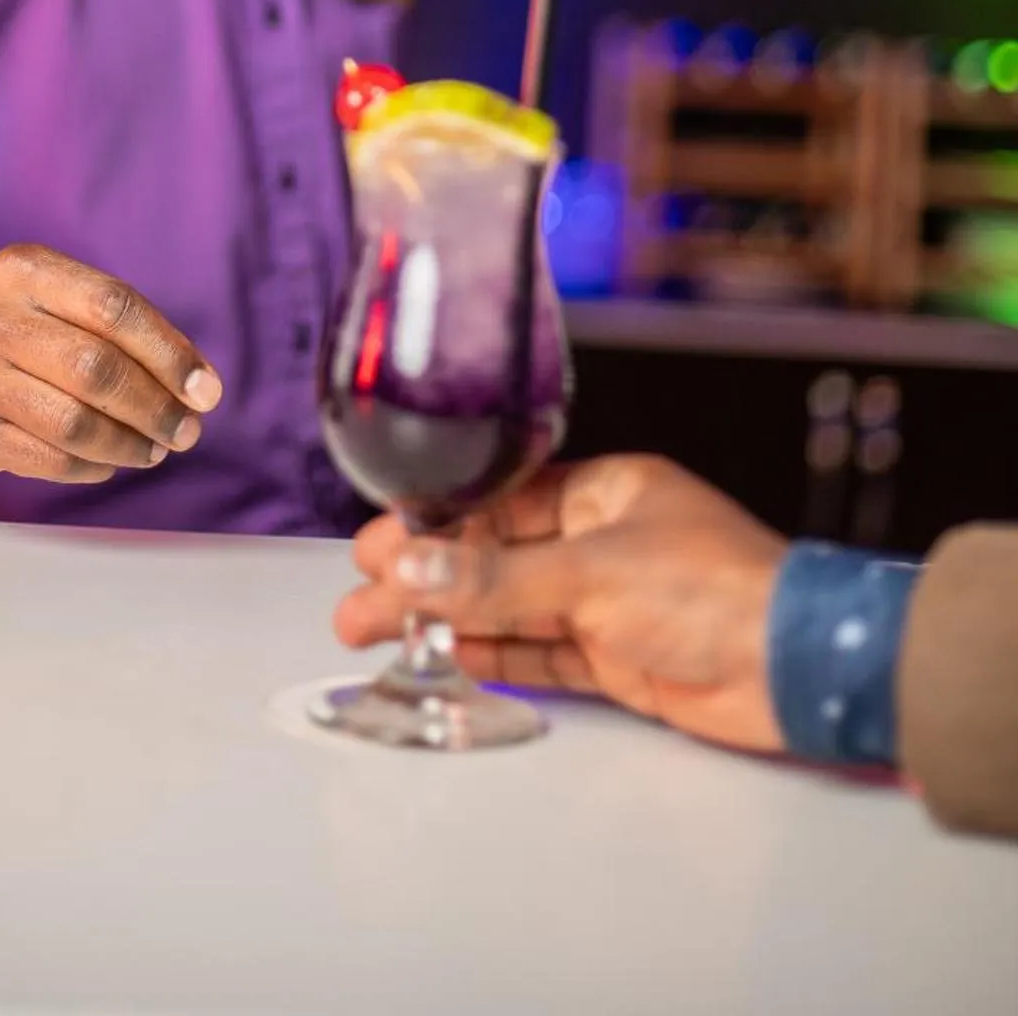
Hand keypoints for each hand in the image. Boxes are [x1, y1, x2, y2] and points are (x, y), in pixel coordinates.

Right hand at [0, 246, 221, 483]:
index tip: (205, 389)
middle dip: (156, 407)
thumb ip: (121, 327)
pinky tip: (110, 460)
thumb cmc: (11, 323)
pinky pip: (47, 460)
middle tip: (187, 431)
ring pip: (74, 423)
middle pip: (97, 369)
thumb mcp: (53, 294)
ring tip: (155, 449)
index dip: (169, 352)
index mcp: (23, 270)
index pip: (114, 307)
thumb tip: (198, 384)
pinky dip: (93, 466)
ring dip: (130, 444)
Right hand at [335, 455, 787, 753]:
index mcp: (604, 490)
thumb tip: (410, 569)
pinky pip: (538, 654)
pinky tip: (443, 658)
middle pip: (494, 557)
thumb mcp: (592, 573)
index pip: (498, 500)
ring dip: (446, 622)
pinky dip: (491, 657)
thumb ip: (496, 578)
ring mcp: (608, 601)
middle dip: (426, 579)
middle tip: (360, 600)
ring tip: (374, 635)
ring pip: (508, 608)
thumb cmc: (717, 590)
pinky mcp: (617, 658)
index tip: (378, 544)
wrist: (797, 668)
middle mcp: (602, 539)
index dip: (434, 524)